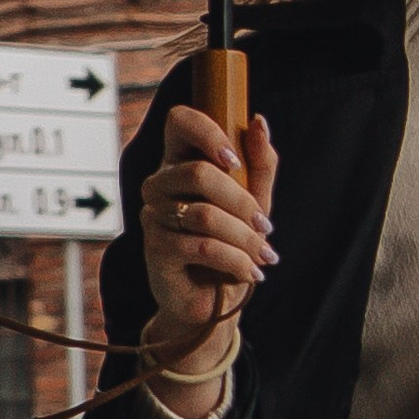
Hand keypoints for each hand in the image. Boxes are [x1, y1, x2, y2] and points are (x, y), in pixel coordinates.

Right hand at [138, 105, 277, 408]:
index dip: (207, 132)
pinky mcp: (155, 249)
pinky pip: (202, 246)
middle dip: (244, 203)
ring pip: (205, 214)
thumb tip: (258, 121)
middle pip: (199, 173)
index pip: (179, 120)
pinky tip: (250, 272)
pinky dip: (236, 260)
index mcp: (181, 161)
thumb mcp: (256, 201)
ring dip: (245, 238)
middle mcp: (159, 184)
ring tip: (265, 256)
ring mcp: (152, 215)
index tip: (235, 161)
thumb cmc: (233, 241)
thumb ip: (260, 163)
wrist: (215, 298)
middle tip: (266, 227)